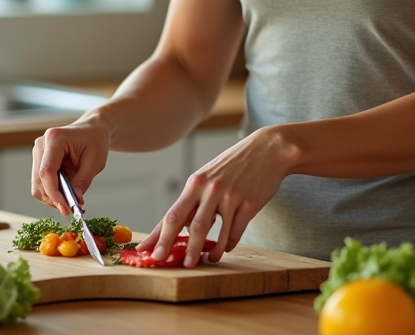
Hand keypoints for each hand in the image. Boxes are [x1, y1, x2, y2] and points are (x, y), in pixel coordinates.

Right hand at [31, 117, 111, 215]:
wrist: (92, 129)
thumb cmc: (95, 140)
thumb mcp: (95, 161)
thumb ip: (83, 181)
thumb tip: (74, 201)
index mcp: (55, 139)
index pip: (46, 171)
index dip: (54, 193)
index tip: (66, 207)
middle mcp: (41, 144)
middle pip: (39, 180)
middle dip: (53, 198)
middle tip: (70, 208)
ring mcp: (38, 151)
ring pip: (37, 184)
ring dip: (52, 196)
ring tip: (70, 199)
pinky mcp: (39, 159)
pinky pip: (40, 182)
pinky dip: (51, 191)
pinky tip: (65, 192)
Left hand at [137, 127, 290, 267]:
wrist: (267, 150)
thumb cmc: (234, 165)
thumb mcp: (209, 175)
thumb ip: (195, 199)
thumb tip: (181, 226)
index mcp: (196, 182)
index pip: (172, 214)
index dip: (158, 236)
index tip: (147, 252)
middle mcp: (211, 189)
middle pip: (192, 226)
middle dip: (183, 250)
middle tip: (178, 265)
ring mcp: (231, 196)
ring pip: (215, 233)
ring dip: (209, 252)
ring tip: (205, 261)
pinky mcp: (249, 204)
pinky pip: (235, 232)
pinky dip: (229, 244)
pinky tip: (226, 248)